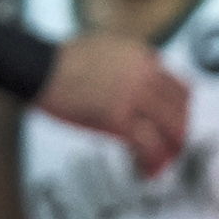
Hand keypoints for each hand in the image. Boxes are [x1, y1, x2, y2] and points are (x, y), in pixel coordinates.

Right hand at [43, 34, 188, 169]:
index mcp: (144, 59)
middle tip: (173, 145)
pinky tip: (147, 170)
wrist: (37, 67)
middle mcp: (145, 76)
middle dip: (179, 131)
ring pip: (171, 128)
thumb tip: (142, 77)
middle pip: (180, 110)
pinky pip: (147, 144)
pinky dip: (151, 161)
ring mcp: (133, 97)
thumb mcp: (107, 48)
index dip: (182, 109)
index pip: (180, 88)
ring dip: (170, 148)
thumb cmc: (61, 60)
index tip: (178, 120)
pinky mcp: (117, 118)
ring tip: (163, 161)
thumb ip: (131, 63)